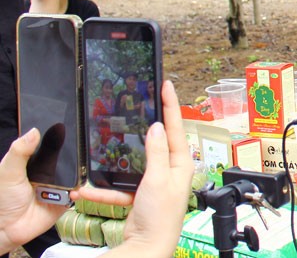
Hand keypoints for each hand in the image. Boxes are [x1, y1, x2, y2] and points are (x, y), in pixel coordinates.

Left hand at [0, 128, 69, 254]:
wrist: (6, 228)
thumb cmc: (2, 199)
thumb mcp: (8, 171)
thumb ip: (19, 151)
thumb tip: (34, 130)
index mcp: (34, 162)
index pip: (50, 145)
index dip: (59, 136)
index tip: (71, 124)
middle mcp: (48, 172)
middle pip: (66, 158)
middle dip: (74, 153)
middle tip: (82, 145)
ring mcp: (57, 186)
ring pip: (74, 174)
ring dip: (78, 172)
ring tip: (81, 168)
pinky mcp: (64, 200)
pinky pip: (76, 193)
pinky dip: (78, 191)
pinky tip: (74, 191)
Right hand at [74, 80, 192, 256]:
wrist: (147, 247)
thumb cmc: (160, 216)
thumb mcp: (158, 179)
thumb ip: (157, 152)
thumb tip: (157, 126)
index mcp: (180, 164)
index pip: (176, 127)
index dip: (170, 105)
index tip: (167, 85)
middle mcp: (170, 171)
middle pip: (156, 142)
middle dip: (144, 127)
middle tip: (138, 104)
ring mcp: (154, 183)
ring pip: (133, 164)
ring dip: (115, 163)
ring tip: (104, 147)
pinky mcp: (139, 196)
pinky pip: (120, 187)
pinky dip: (104, 189)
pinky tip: (86, 190)